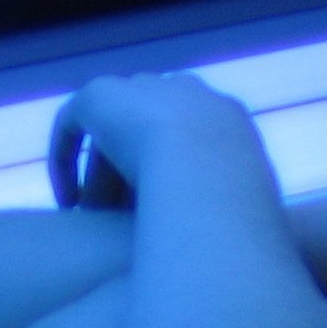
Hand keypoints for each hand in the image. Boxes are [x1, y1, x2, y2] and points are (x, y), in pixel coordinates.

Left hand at [49, 74, 259, 209]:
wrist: (207, 165)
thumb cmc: (240, 200)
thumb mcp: (260, 212)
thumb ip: (249, 215)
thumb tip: (259, 239)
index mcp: (226, 115)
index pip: (198, 126)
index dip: (177, 161)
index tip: (164, 200)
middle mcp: (184, 91)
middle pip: (152, 112)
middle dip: (136, 149)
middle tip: (120, 199)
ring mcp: (143, 89)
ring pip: (111, 118)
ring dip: (99, 160)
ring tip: (87, 206)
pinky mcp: (101, 96)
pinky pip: (74, 120)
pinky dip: (65, 155)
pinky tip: (67, 200)